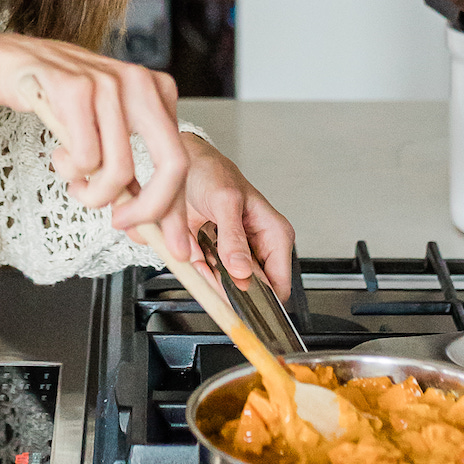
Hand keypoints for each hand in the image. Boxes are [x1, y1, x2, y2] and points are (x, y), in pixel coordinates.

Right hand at [0, 31, 191, 266]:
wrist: (14, 64)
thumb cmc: (63, 103)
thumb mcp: (109, 128)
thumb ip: (134, 168)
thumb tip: (155, 225)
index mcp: (158, 91)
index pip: (181, 160)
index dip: (176, 209)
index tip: (174, 244)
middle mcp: (141, 83)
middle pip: (171, 166)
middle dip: (149, 210)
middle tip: (121, 222)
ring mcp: (110, 84)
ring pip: (119, 171)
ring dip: (92, 193)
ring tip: (76, 182)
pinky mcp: (77, 90)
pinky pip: (85, 160)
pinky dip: (69, 170)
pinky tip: (60, 155)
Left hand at [178, 135, 294, 299]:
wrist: (184, 165)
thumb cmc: (213, 173)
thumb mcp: (225, 201)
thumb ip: (234, 237)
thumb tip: (242, 270)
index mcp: (274, 234)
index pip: (279, 283)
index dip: (260, 298)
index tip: (238, 298)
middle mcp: (258, 248)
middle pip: (251, 290)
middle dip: (227, 287)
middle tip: (209, 268)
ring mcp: (236, 255)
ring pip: (227, 287)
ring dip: (208, 277)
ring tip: (200, 250)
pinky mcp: (215, 257)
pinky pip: (207, 278)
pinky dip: (197, 271)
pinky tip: (194, 251)